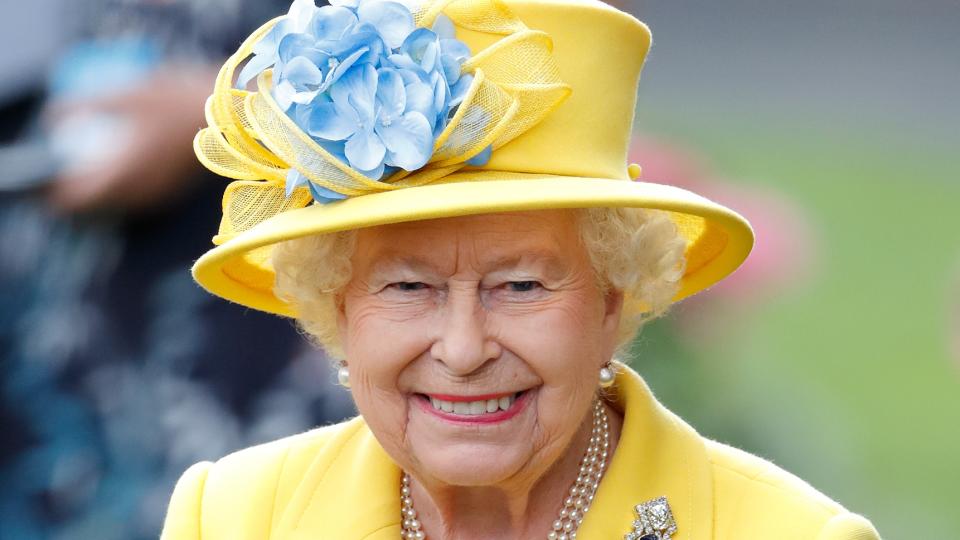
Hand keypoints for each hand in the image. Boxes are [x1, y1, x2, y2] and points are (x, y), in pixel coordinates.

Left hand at [44, 63, 218, 213]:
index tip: (54, 170)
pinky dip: (126, 186)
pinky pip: (138, 198)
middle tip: (76, 163)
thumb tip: (55, 118)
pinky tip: (131, 162)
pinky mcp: (174, 192)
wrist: (238, 118)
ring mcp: (159, 196)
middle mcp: (139, 194)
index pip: (73, 200)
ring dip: (104, 188)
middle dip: (80, 187)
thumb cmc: (181, 102)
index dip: (57, 189)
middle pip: (94, 205)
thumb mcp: (128, 94)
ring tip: (100, 162)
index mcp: (122, 174)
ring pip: (117, 203)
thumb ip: (87, 106)